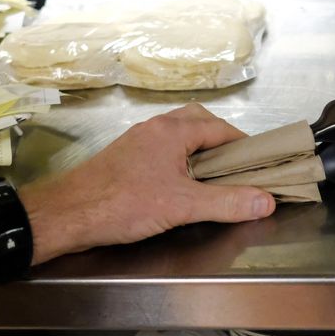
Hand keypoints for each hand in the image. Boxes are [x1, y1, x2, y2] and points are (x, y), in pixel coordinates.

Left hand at [22, 103, 275, 261]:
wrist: (69, 214)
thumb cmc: (123, 204)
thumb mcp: (183, 206)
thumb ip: (227, 202)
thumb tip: (265, 201)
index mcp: (172, 130)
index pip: (219, 127)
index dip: (242, 144)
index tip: (258, 163)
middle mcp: (155, 128)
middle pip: (198, 122)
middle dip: (221, 141)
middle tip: (237, 166)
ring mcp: (137, 141)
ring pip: (178, 134)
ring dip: (199, 149)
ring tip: (214, 176)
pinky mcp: (125, 157)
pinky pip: (162, 148)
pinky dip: (180, 159)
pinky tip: (181, 184)